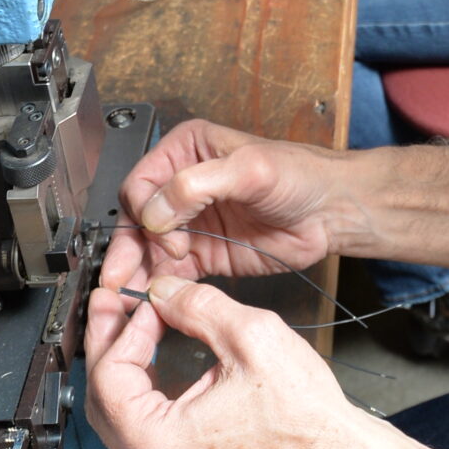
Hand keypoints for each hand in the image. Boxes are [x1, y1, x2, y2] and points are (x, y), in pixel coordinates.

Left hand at [84, 274, 367, 448]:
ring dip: (123, 369)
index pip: (109, 378)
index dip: (124, 329)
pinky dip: (141, 395)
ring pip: (118, 419)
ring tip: (134, 325)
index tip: (145, 301)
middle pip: (102, 401)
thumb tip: (163, 292)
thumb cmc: (304, 417)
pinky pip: (141, 435)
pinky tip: (152, 362)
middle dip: (110, 345)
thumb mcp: (251, 336)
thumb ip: (196, 306)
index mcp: (159, 447)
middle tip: (115, 305)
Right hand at [104, 116, 347, 299]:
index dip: (145, 211)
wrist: (330, 213)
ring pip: (149, 248)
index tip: (164, 233)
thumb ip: (198, 184)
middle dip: (127, 247)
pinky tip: (152, 297)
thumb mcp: (251, 168)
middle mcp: (183, 186)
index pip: (142, 183)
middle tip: (117, 275)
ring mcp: (192, 222)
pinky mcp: (203, 253)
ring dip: (137, 270)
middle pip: (138, 219)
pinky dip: (159, 284)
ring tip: (125, 294)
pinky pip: (171, 271)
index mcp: (187, 151)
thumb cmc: (300, 176)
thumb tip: (157, 210)